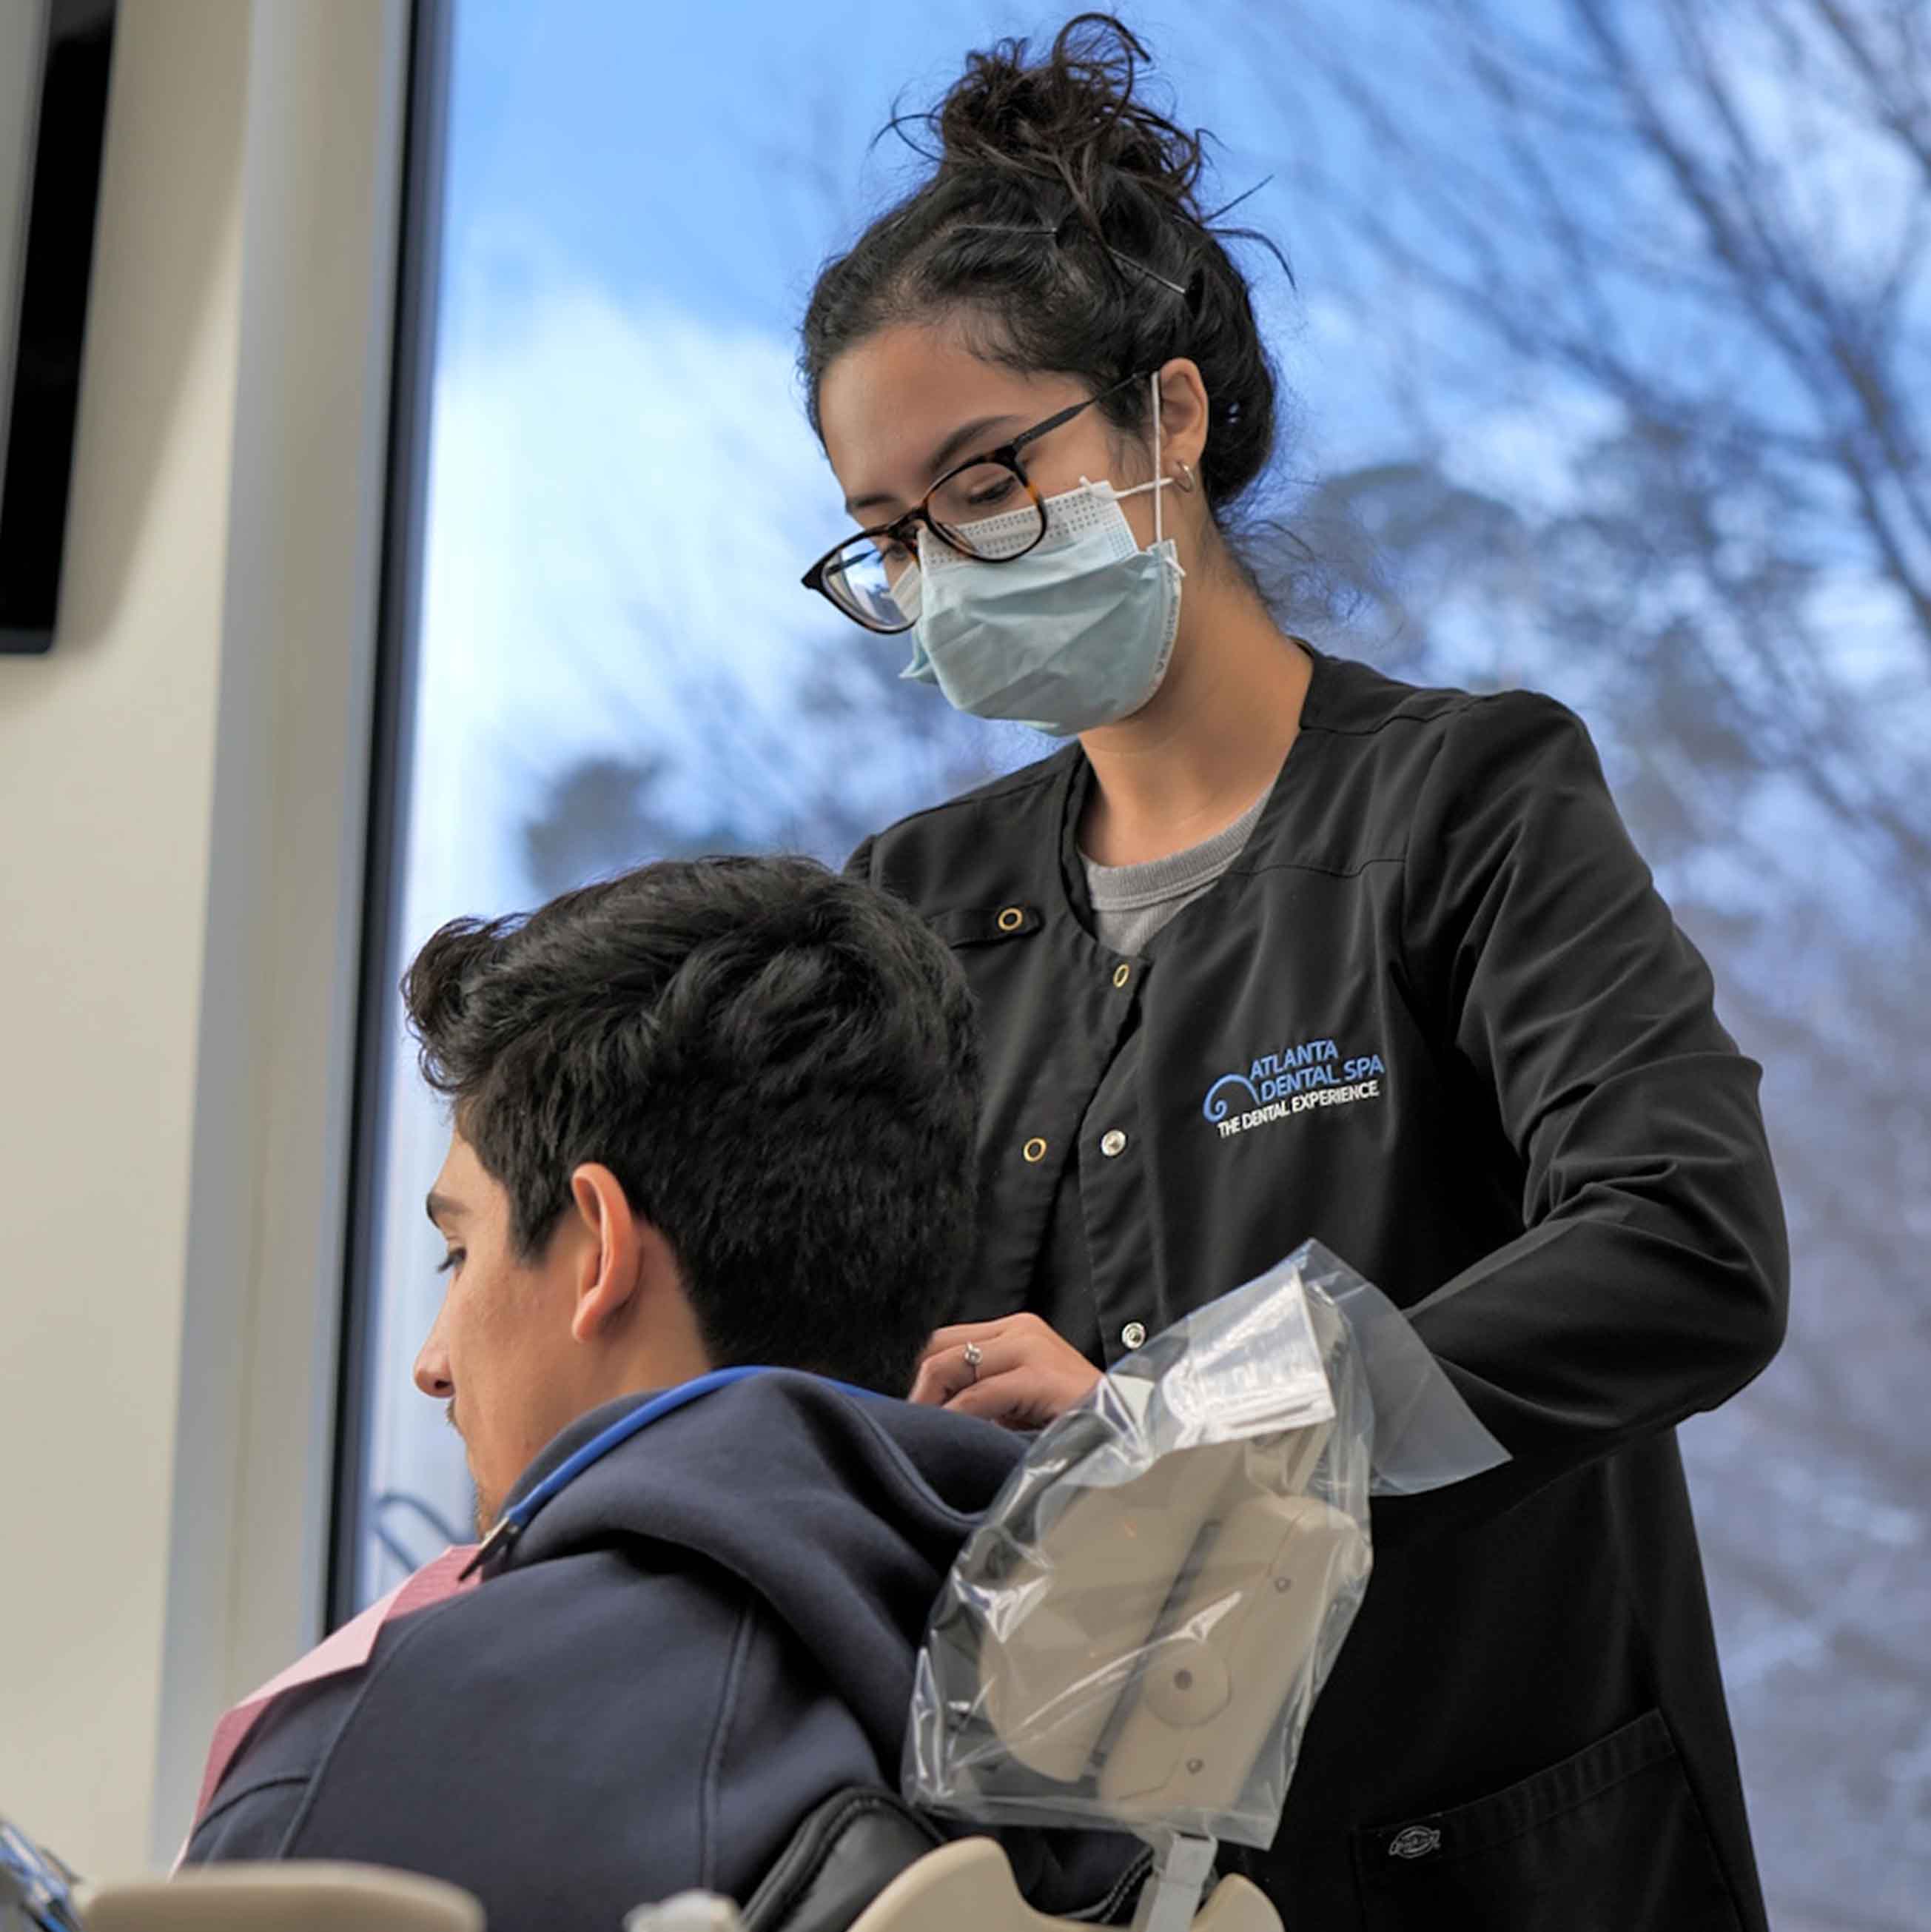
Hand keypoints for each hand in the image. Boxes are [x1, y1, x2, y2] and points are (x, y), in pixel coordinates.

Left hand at [908, 1313, 1102, 1429]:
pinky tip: (951, 1439)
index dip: (921, 1373)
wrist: (1129, 1432)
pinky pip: (976, 1397)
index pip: (944, 1339)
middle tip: (910, 1424)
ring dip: (928, 1403)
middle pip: (939, 1345)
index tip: (910, 1408)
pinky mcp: (1038, 1375)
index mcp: (1016, 1330)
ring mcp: (1030, 1347)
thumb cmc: (1073, 1423)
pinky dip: (955, 1419)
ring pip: (950, 1365)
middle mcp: (1020, 1329)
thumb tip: (930, 1409)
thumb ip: (984, 1393)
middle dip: (919, 1386)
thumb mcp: (1020, 1401)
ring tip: (924, 1433)